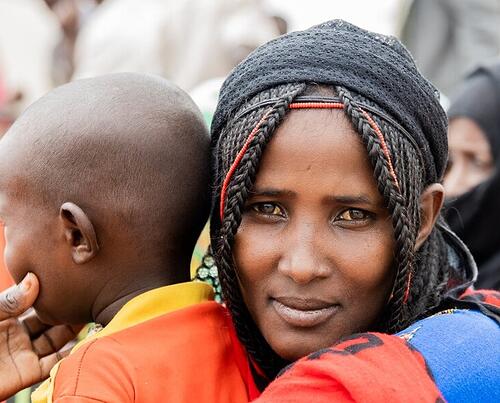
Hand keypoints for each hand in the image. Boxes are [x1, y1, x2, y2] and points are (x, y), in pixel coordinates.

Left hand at [0, 273, 79, 399]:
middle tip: (91, 296)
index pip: (36, 301)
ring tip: (94, 314)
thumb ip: (9, 301)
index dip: (54, 292)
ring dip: (74, 330)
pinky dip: (70, 354)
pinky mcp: (27, 373)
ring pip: (57, 339)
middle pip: (51, 319)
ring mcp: (24, 353)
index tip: (73, 280)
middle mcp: (19, 333)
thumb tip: (35, 281)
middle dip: (69, 309)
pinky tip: (84, 340)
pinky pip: (53, 363)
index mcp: (7, 316)